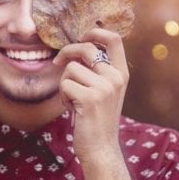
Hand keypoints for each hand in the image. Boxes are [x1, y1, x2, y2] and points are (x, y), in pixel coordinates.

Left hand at [52, 28, 128, 161]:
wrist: (101, 148)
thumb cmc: (96, 119)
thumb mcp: (104, 91)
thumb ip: (96, 70)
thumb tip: (76, 48)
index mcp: (121, 73)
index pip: (114, 39)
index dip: (95, 31)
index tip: (81, 38)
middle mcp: (116, 78)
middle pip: (85, 48)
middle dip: (66, 53)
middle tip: (57, 62)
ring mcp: (105, 87)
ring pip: (70, 68)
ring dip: (65, 84)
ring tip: (74, 100)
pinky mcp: (90, 98)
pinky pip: (64, 84)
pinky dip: (63, 96)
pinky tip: (73, 108)